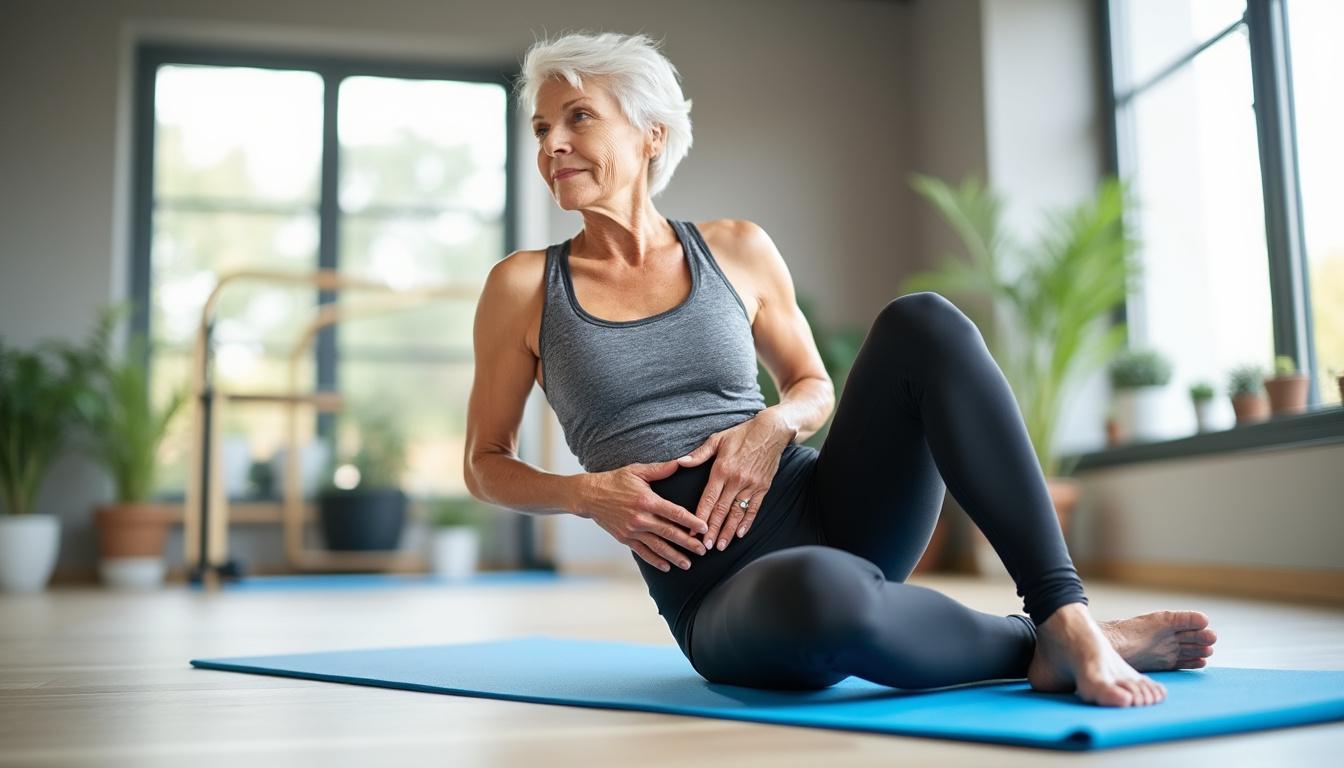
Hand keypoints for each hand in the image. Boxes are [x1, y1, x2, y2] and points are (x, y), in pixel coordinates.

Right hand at [576, 459, 709, 571]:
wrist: (589, 496)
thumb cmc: (614, 481)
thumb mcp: (636, 471)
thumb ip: (659, 469)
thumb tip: (679, 463)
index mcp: (647, 500)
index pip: (674, 513)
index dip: (691, 521)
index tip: (704, 528)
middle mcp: (641, 518)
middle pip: (669, 533)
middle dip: (688, 543)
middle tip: (703, 550)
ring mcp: (632, 530)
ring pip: (658, 546)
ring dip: (674, 556)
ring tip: (688, 564)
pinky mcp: (625, 539)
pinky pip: (642, 552)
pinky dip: (655, 561)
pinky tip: (666, 567)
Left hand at [675, 408, 793, 551]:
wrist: (771, 431)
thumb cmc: (741, 434)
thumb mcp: (717, 439)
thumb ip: (699, 454)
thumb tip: (680, 462)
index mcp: (722, 470)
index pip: (708, 499)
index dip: (699, 517)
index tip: (692, 531)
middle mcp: (736, 480)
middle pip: (722, 511)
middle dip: (712, 530)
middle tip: (705, 546)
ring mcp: (751, 486)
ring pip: (737, 513)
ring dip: (728, 531)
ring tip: (720, 545)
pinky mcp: (763, 488)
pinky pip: (754, 509)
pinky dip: (747, 523)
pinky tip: (740, 534)